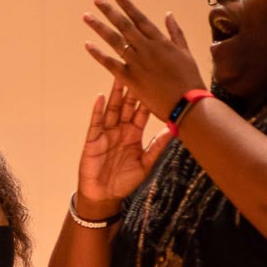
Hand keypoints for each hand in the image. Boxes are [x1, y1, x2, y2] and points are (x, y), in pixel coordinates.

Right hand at [76, 79, 172, 212]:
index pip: (142, 112)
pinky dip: (98, 109)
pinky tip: (101, 97)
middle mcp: (120, 129)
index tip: (157, 82)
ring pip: (112, 109)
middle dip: (133, 88)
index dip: (148, 98)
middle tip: (140, 70)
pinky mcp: (93, 138)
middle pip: (127, 105)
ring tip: (119, 75)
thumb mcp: (146, 163)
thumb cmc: (125, 181)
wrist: (105, 195)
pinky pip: (95, 121)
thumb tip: (174, 130)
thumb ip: (158, 146)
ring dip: (116, 93)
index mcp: (134, 134)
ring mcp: (106, 132)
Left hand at [83, 0, 202, 113]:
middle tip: (97, 0)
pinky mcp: (129, 78)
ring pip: (114, 41)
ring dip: (99, 27)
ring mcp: (136, 63)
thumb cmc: (189, 79)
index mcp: (161, 41)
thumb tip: (168, 14)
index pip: (140, 19)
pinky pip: (110, 63)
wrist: (186, 103)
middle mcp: (147, 48)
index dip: (128, 6)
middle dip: (109, 11)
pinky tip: (87, 44)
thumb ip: (176, 33)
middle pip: (124, 26)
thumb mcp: (186, 52)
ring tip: (86, 17)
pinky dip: (98, 53)